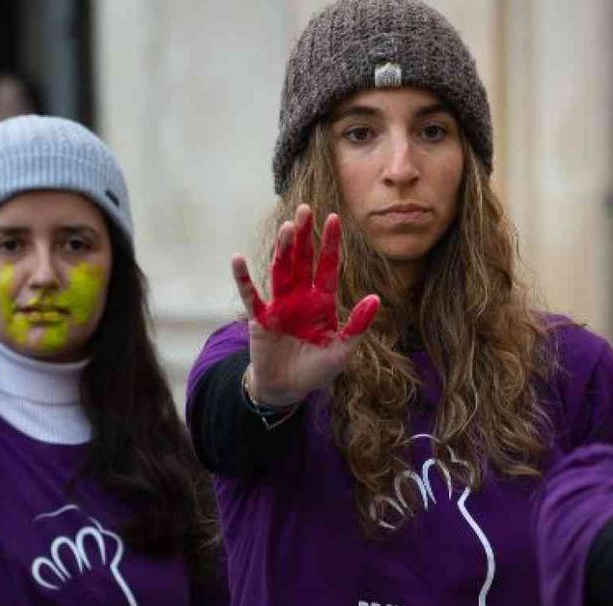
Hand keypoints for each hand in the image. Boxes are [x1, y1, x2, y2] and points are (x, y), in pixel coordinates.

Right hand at [233, 204, 380, 405]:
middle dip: (305, 236)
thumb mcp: (342, 350)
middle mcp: (301, 297)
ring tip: (287, 227)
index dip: (330, 244)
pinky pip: (250, 295)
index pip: (328, 267)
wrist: (289, 389)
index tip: (333, 218)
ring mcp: (279, 305)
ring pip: (281, 270)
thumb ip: (357, 326)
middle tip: (306, 209)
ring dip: (283, 249)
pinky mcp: (260, 318)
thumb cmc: (316, 369)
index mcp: (322, 302)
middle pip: (303, 260)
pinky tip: (237, 259)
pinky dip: (243, 278)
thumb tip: (375, 298)